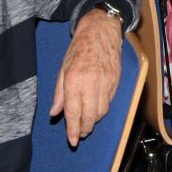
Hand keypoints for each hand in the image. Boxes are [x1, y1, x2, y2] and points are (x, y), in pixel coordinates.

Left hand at [50, 9, 122, 144]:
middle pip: (90, 116)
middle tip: (80, 133)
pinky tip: (96, 109)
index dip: (73, 129)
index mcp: (74, 80)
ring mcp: (106, 82)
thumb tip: (54, 113)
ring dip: (94, 121)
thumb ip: (59, 93)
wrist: (101, 31)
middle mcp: (91, 83)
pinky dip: (102, 109)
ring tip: (88, 122)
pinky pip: (109, 102)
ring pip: (102, 112)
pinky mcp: (116, 81)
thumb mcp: (63, 68)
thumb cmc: (79, 48)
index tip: (72, 140)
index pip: (73, 112)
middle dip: (85, 129)